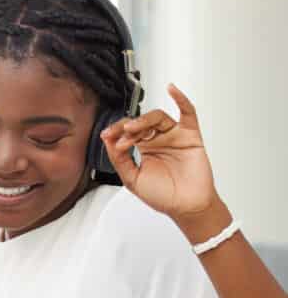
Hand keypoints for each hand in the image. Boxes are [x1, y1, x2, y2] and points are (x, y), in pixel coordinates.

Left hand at [101, 84, 219, 219]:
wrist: (185, 207)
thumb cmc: (163, 196)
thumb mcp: (132, 179)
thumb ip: (119, 160)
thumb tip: (108, 141)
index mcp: (143, 149)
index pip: (127, 132)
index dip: (116, 132)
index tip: (107, 136)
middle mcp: (157, 140)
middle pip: (140, 122)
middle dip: (128, 127)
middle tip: (121, 135)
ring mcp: (173, 136)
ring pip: (157, 117)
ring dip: (143, 120)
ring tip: (133, 129)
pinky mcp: (189, 135)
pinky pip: (187, 112)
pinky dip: (181, 99)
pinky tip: (172, 90)